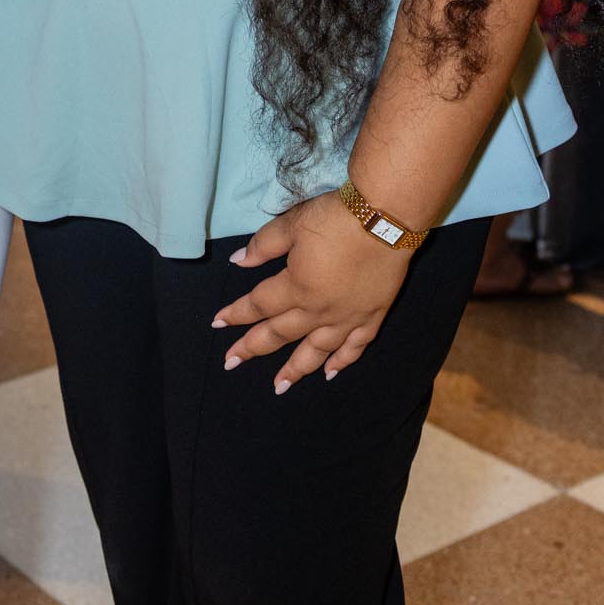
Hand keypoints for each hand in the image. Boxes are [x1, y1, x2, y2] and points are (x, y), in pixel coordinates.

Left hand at [212, 190, 410, 391]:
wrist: (386, 217)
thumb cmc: (335, 218)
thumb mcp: (292, 224)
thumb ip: (263, 246)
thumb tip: (237, 263)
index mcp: (295, 288)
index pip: (258, 305)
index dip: (236, 314)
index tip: (217, 323)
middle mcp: (318, 311)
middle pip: (280, 333)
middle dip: (252, 348)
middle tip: (230, 363)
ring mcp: (347, 318)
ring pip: (316, 350)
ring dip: (295, 370)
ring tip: (279, 386)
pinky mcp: (372, 317)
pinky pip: (354, 347)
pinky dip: (342, 362)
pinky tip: (330, 373)